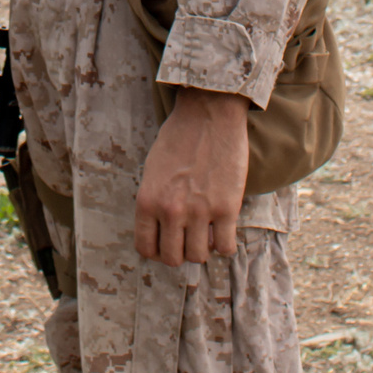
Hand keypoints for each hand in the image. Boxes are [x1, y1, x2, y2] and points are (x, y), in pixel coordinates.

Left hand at [133, 88, 249, 266]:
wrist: (208, 114)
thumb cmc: (178, 137)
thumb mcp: (152, 170)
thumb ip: (154, 201)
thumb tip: (160, 229)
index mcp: (148, 201)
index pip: (146, 248)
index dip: (156, 251)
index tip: (166, 244)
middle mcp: (171, 211)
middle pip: (172, 258)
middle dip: (180, 252)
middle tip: (188, 239)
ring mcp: (199, 212)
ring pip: (198, 256)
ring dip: (202, 248)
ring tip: (206, 232)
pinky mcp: (227, 208)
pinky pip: (225, 247)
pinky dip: (225, 244)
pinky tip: (224, 231)